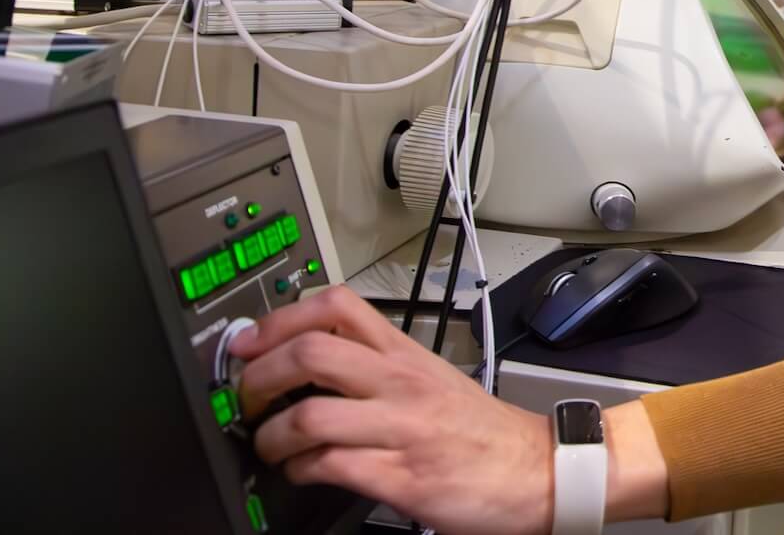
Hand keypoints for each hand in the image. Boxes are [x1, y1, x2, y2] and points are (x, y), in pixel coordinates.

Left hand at [232, 287, 552, 534]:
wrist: (536, 470)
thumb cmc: (481, 431)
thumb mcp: (431, 378)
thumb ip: (377, 367)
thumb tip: (310, 362)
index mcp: (405, 354)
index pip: (337, 306)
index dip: (279, 319)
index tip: (248, 341)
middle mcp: (401, 383)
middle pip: (311, 352)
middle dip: (258, 377)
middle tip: (247, 398)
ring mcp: (402, 429)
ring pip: (310, 415)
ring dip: (271, 436)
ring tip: (271, 446)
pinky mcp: (402, 477)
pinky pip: (331, 467)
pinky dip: (301, 471)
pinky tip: (304, 472)